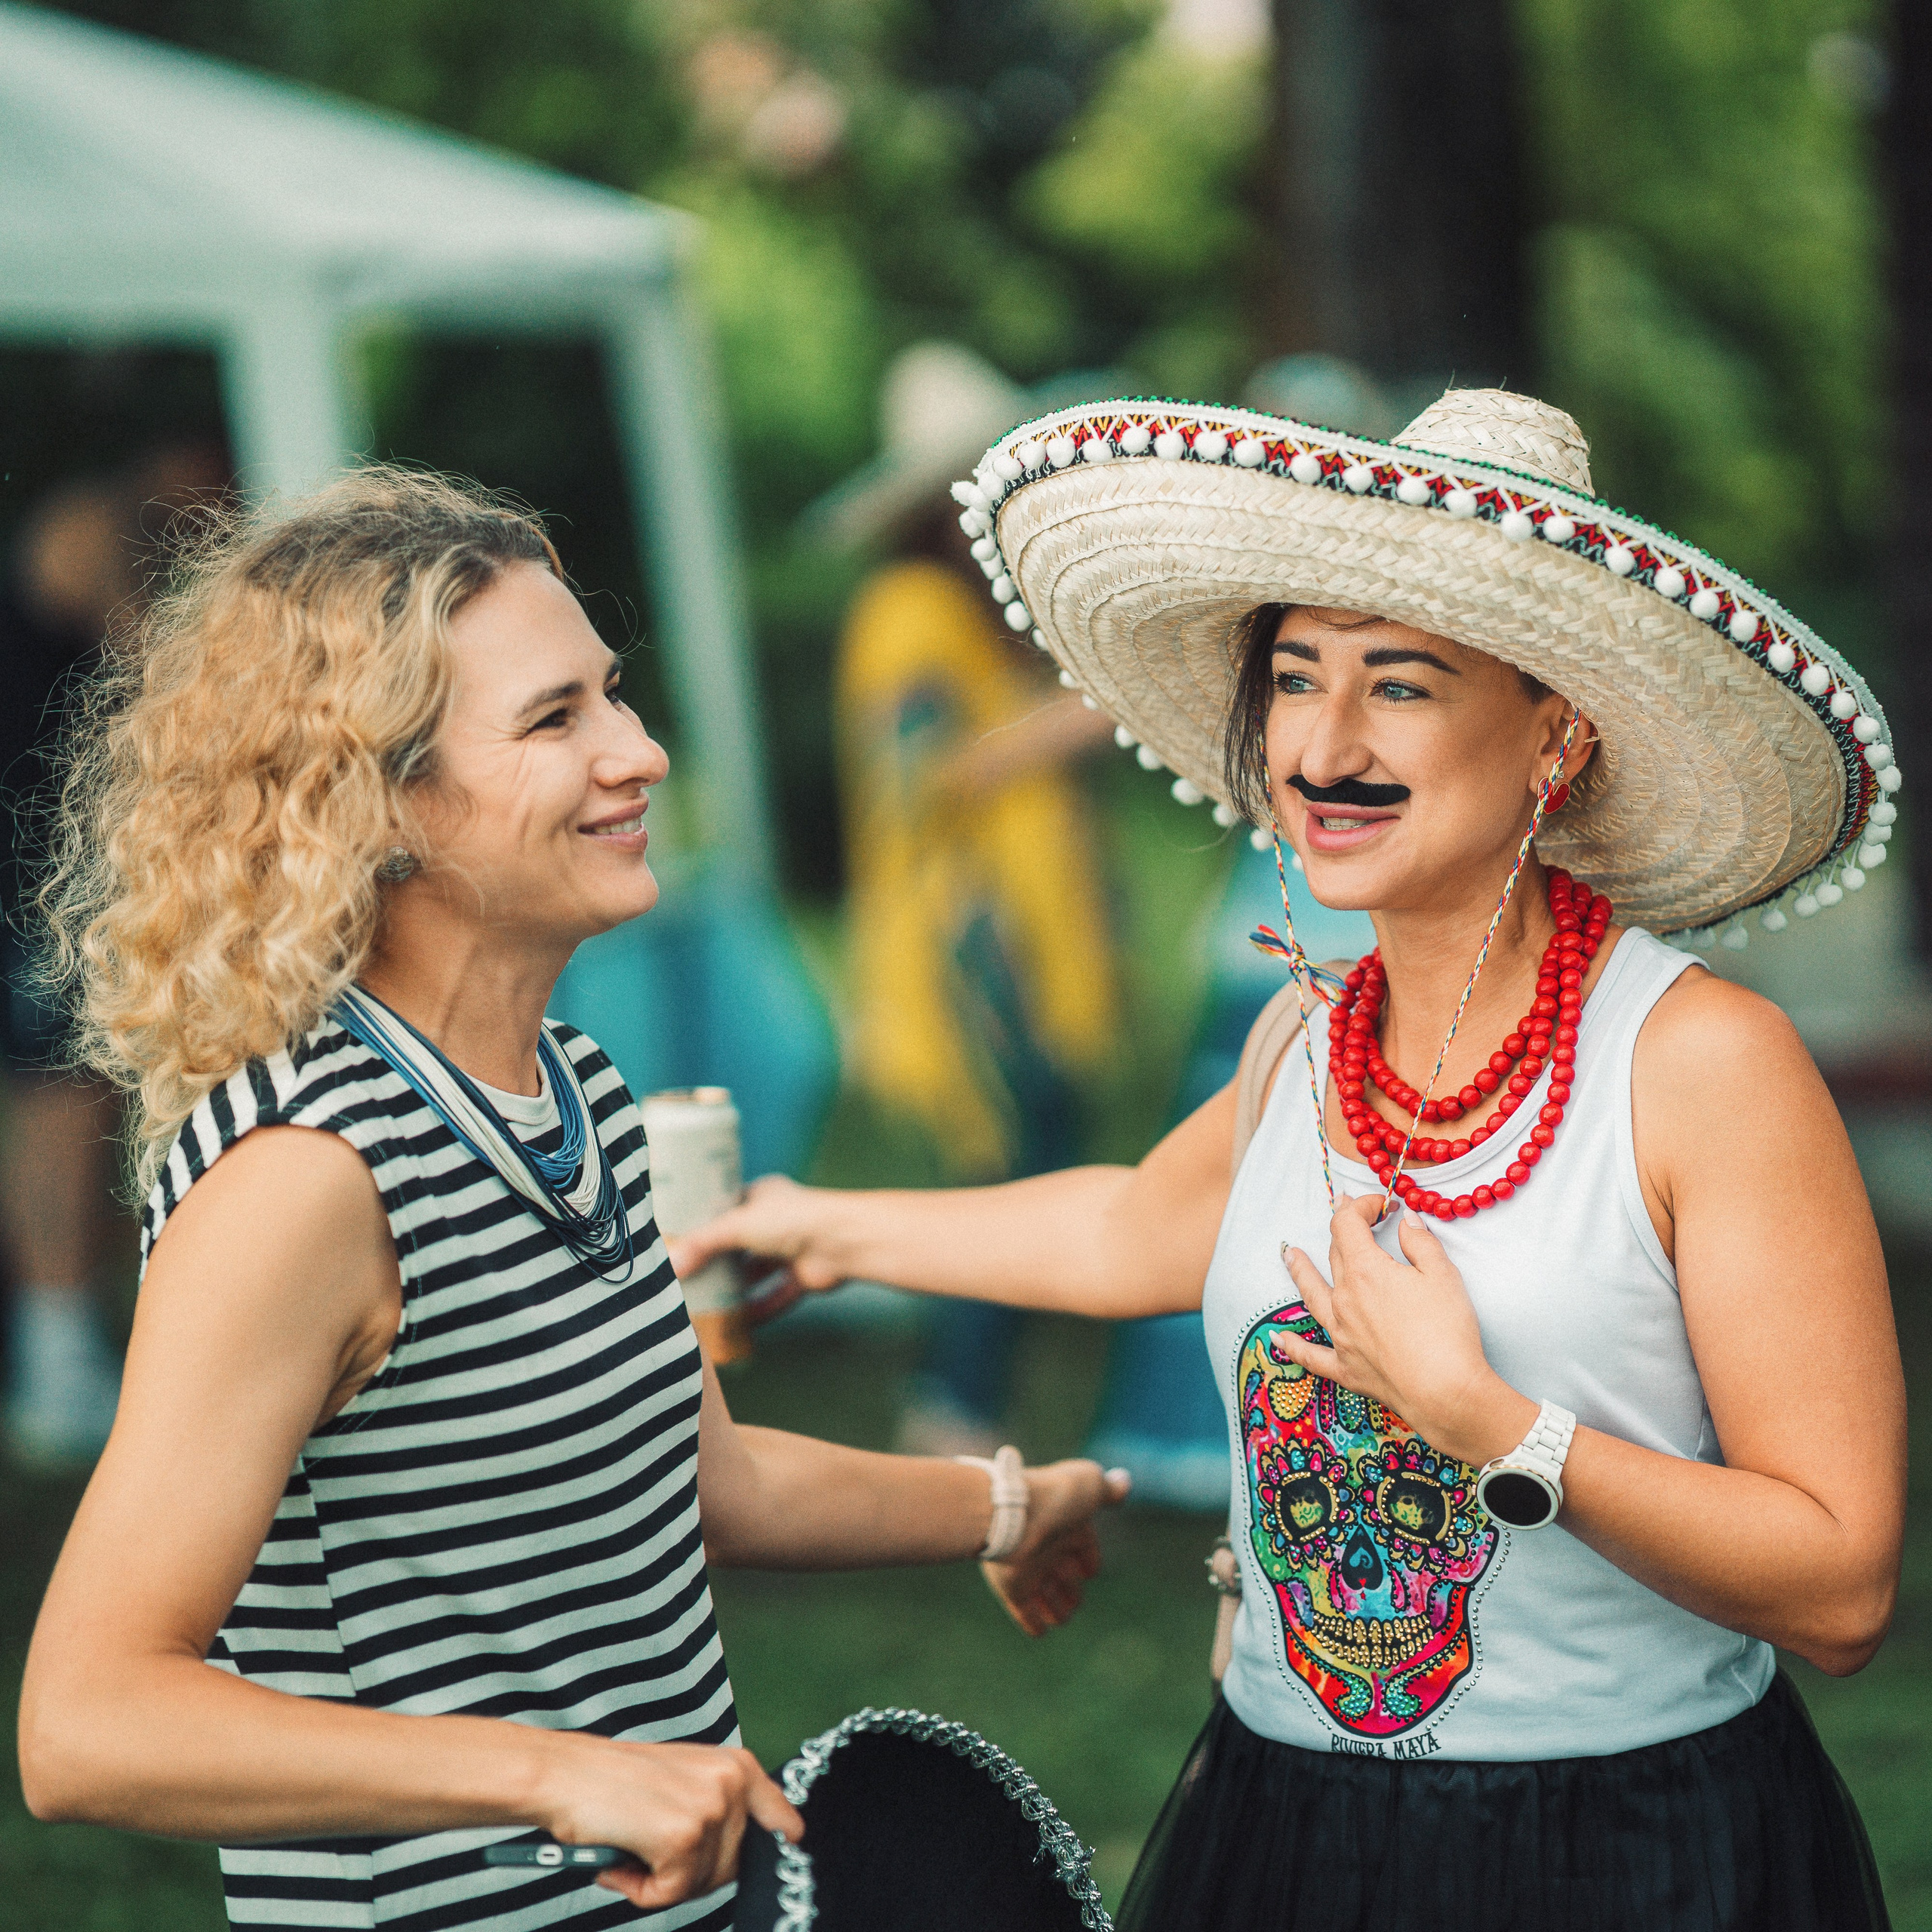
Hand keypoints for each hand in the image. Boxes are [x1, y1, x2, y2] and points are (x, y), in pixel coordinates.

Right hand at [533, 1733, 801, 1911]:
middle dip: (692, 1873)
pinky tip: (620, 1858)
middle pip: (733, 1869)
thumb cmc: (614, 1781)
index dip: (772, 1850)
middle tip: (653, 1848)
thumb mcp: (684, 1779)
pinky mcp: (683, 1837)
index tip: (760, 1860)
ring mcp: (709, 1809)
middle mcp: (731, 1783)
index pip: (785, 1823)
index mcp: (737, 1766)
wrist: (564, 1774)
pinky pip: (670, 1895)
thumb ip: (719, 1808)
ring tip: (632, 1846)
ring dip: (661, 1881)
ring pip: (701, 1886)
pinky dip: (639, 1890)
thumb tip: (747, 1854)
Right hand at [665, 1175, 846, 1299]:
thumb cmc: (794, 1220)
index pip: (727, 1208)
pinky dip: (759, 1310)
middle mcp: (778, 1221)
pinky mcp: (804, 1277)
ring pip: (758, 1273)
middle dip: (717, 1262)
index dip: (704, 1224)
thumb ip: (703, 1244)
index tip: (680, 1241)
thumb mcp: (738, 1224)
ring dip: (736, 1289)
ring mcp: (792, 1250)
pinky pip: (776, 1296)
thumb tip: (671, 1266)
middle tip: (687, 1278)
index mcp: (763, 1196)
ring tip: (705, 1305)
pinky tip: (737, 1325)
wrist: (844, 1242)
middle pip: (740, 1245)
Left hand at [981, 1460, 1131, 1636]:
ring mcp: (1029, 1566)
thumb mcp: (1090, 1486)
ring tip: (1062, 1617)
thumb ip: (1107, 1488)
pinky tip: (1040, 1629)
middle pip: (1063, 1572)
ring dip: (1055, 1607)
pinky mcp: (1012, 1586)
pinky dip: (1033, 1621)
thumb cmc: (1056, 1498)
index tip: (1090, 1571)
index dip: (1089, 1558)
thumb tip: (1124, 1481)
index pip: (1083, 1545)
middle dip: (1071, 1588)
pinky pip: (1024, 1610)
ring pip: (1044, 1594)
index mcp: (1067, 1523)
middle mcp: (1048, 1545)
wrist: (1015, 1513)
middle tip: (1076, 1601)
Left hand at [1277, 1196, 1531, 1466]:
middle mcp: (1344, 1299)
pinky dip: (1292, 1346)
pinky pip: (1310, 1355)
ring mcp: (1340, 1334)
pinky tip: (1278, 1339)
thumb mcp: (1443, 1274)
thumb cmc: (1448, 1330)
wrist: (1445, 1391)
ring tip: (1290, 1256)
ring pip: (1311, 1296)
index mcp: (1365, 1271)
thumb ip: (1420, 1242)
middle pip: (1335, 1255)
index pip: (1348, 1225)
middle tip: (1348, 1214)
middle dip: (1342, 1230)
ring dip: (1300, 1272)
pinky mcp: (1345, 1367)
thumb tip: (1406, 1221)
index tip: (1382, 1204)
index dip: (1360, 1206)